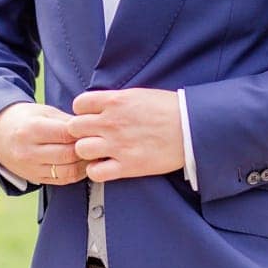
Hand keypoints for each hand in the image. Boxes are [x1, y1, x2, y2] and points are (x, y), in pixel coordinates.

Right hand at [0, 102, 87, 185]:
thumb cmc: (25, 119)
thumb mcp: (43, 112)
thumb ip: (66, 120)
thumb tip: (91, 129)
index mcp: (31, 129)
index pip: (66, 134)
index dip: (84, 133)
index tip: (94, 130)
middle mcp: (29, 151)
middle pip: (68, 154)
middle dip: (86, 150)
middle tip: (98, 144)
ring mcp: (30, 167)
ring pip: (67, 171)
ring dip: (84, 164)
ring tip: (91, 155)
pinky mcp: (34, 178)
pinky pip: (62, 180)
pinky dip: (76, 173)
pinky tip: (81, 164)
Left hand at [66, 88, 183, 181]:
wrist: (193, 128)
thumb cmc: (170, 109)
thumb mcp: (138, 95)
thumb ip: (115, 100)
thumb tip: (98, 106)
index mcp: (115, 101)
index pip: (79, 104)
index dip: (82, 112)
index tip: (90, 117)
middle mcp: (111, 122)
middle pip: (74, 127)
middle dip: (80, 132)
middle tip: (92, 136)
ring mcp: (118, 145)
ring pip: (81, 149)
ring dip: (87, 151)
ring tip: (98, 152)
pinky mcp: (128, 166)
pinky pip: (96, 172)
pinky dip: (97, 171)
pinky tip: (105, 166)